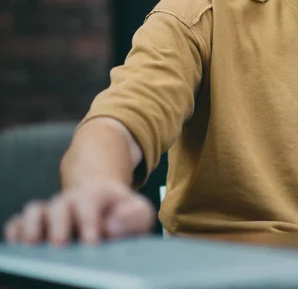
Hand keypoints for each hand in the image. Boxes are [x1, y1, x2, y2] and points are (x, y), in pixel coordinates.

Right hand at [3, 181, 154, 246]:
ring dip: (32, 226)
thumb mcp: (140, 211)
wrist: (107, 201)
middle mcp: (71, 199)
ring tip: (34, 244)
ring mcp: (52, 209)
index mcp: (97, 194)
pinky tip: (18, 243)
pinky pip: (19, 221)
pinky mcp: (38, 221)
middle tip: (61, 244)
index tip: (92, 242)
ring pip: (35, 210)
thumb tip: (112, 226)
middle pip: (60, 206)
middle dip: (60, 225)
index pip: (90, 203)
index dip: (90, 222)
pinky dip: (16, 230)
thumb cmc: (123, 211)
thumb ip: (135, 217)